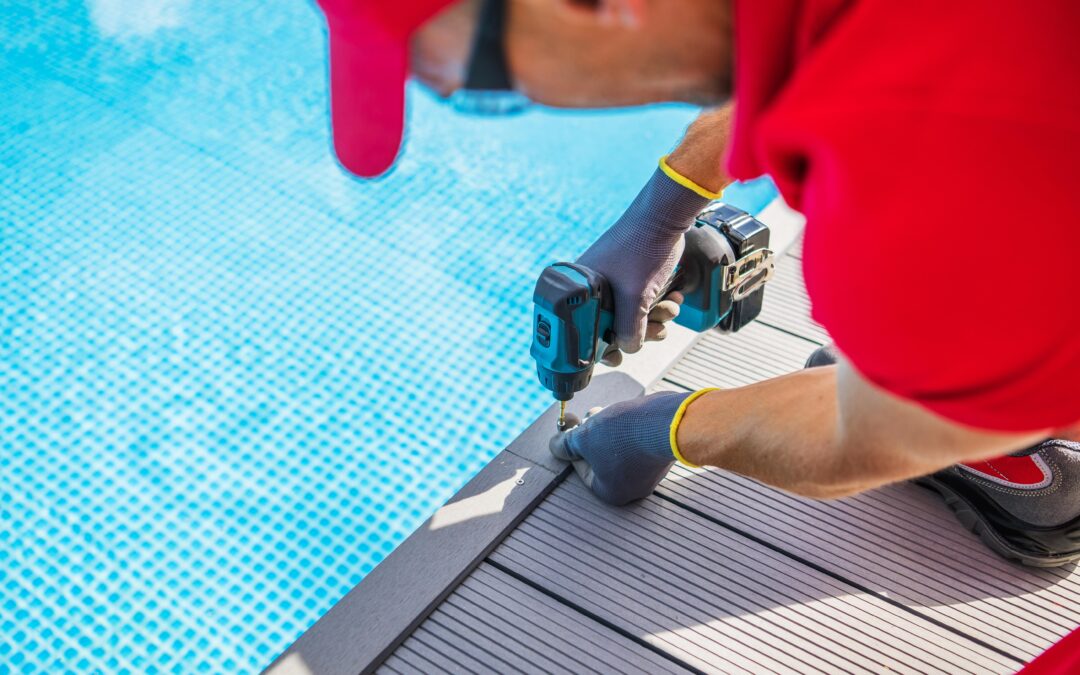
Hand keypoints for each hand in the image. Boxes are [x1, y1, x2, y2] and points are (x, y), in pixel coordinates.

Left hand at [549, 391, 690, 504]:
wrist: (668, 423)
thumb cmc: (623, 435)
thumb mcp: (584, 438)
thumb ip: (566, 444)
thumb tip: (555, 446)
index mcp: (611, 493)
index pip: (582, 469)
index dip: (572, 446)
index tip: (570, 428)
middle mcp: (633, 488)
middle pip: (600, 459)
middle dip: (590, 435)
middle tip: (589, 417)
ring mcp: (650, 472)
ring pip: (618, 449)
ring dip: (608, 430)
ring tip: (607, 412)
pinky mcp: (661, 455)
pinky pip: (636, 443)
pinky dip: (628, 430)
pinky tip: (627, 416)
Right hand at [577, 167, 710, 355]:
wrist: (666, 217)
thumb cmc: (642, 249)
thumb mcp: (634, 297)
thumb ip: (629, 329)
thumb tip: (628, 349)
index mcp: (582, 290)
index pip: (584, 330)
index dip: (601, 347)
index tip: (616, 359)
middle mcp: (594, 288)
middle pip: (612, 327)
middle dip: (641, 331)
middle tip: (656, 328)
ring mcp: (615, 283)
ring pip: (633, 317)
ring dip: (656, 318)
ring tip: (670, 308)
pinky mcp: (634, 279)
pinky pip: (644, 303)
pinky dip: (660, 305)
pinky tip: (674, 297)